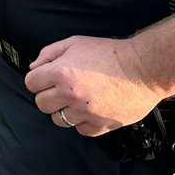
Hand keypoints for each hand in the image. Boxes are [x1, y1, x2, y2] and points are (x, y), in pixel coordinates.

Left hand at [24, 35, 163, 135]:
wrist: (143, 69)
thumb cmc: (109, 53)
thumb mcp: (74, 43)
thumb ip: (49, 54)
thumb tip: (35, 68)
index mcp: (61, 73)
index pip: (31, 83)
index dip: (38, 79)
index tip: (46, 78)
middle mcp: (71, 94)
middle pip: (41, 104)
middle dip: (48, 96)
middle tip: (60, 89)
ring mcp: (86, 112)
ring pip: (59, 120)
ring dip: (63, 111)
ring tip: (76, 100)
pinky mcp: (102, 125)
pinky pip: (81, 130)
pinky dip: (82, 122)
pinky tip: (89, 109)